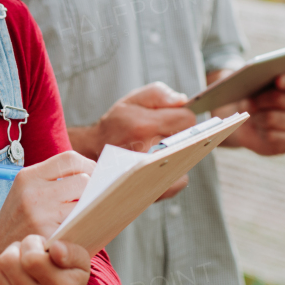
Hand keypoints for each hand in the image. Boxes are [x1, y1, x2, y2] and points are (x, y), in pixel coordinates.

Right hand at [0, 150, 92, 267]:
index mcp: (28, 176)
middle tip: (90, 200)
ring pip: (84, 204)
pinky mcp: (49, 236)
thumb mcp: (26, 190)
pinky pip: (79, 225)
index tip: (94, 175)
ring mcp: (41, 215)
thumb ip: (54, 179)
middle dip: (91, 190)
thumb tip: (96, 174)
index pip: (69, 159)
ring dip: (89, 210)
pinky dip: (83, 226)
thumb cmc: (18, 219)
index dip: (87, 165)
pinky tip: (79, 229)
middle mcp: (34, 193)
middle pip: (82, 181)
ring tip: (84, 215)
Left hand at [0, 235, 91, 284]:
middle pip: (7, 261)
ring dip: (2, 263)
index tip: (39, 247)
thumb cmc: (65, 275)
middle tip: (26, 256)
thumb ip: (72, 251)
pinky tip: (6, 280)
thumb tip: (56, 249)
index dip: (32, 244)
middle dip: (15, 250)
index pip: (31, 258)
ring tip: (16, 267)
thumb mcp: (80, 261)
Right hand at [67, 82, 195, 199]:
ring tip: (160, 149)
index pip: (187, 120)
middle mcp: (148, 151)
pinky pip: (180, 181)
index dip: (181, 117)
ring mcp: (151, 173)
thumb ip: (159, 94)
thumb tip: (183, 101)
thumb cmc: (117, 124)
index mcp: (144, 126)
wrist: (95, 151)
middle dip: (180, 136)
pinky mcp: (154, 190)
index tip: (169, 120)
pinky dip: (176, 173)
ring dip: (179, 154)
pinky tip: (163, 165)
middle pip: (189, 141)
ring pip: (187, 160)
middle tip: (162, 135)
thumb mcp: (133, 100)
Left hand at [213, 65, 284, 155]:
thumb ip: (256, 77)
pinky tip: (259, 128)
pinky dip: (260, 132)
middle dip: (259, 101)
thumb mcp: (254, 83)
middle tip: (248, 103)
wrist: (252, 120)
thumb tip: (247, 83)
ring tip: (252, 115)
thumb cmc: (255, 95)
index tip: (278, 80)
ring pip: (272, 118)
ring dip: (256, 117)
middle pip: (280, 98)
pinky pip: (272, 135)